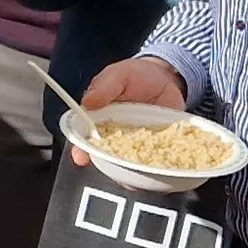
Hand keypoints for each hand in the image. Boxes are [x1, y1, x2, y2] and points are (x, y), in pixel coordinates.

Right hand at [71, 57, 190, 164]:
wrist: (167, 78)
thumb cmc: (138, 75)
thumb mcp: (120, 74)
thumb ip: (105, 86)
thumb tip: (89, 101)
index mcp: (97, 119)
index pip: (83, 137)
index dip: (80, 149)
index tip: (81, 157)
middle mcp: (113, 136)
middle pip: (105, 157)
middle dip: (108, 166)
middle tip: (116, 169)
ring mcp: (134, 145)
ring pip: (127, 166)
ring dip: (132, 173)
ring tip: (141, 171)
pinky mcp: (154, 150)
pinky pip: (152, 164)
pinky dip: (155, 170)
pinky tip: (162, 168)